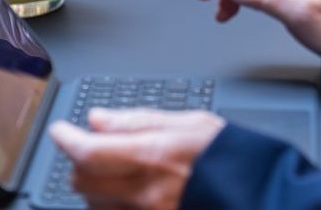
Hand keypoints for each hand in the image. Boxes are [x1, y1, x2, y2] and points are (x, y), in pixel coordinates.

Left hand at [47, 108, 224, 209]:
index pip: (88, 151)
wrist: (259, 195)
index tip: (61, 130)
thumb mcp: (187, 122)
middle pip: (83, 180)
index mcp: (152, 156)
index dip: (65, 139)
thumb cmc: (228, 156)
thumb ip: (136, 121)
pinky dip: (109, 205)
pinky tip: (125, 193)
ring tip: (115, 171)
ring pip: (94, 203)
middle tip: (92, 147)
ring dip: (94, 185)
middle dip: (80, 161)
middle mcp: (145, 192)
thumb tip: (96, 120)